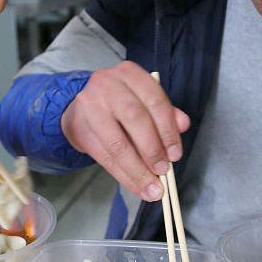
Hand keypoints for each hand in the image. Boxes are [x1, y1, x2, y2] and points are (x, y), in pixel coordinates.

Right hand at [61, 61, 189, 201]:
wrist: (80, 108)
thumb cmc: (118, 104)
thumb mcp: (143, 101)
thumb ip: (164, 112)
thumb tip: (183, 125)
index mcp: (130, 74)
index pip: (154, 100)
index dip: (167, 130)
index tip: (176, 154)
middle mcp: (108, 84)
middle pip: (135, 118)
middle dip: (152, 149)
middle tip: (163, 170)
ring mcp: (90, 104)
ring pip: (117, 142)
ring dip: (137, 169)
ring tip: (152, 187)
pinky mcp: (78, 127)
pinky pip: (104, 156)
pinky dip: (124, 175)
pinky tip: (136, 186)